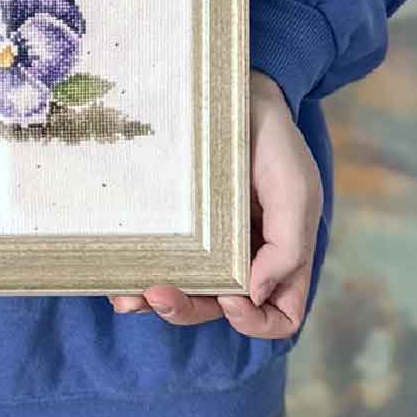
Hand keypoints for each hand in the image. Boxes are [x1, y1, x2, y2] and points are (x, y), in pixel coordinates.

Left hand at [108, 71, 321, 337]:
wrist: (237, 95)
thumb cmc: (275, 143)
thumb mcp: (295, 190)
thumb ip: (287, 246)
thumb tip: (253, 295)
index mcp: (282, 258)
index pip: (278, 316)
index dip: (255, 321)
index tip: (232, 297)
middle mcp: (244, 259)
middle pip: (220, 309)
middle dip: (189, 309)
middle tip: (159, 294)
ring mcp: (208, 244)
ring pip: (185, 292)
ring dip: (157, 302)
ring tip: (130, 296)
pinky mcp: (177, 226)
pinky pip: (160, 261)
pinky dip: (140, 277)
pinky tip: (121, 281)